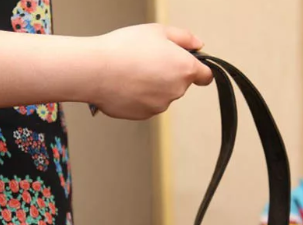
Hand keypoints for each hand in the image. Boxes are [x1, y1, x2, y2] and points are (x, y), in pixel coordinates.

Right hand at [92, 24, 212, 119]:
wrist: (96, 71)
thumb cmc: (124, 48)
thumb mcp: (158, 31)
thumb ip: (184, 38)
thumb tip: (198, 45)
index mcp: (184, 69)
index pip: (205, 76)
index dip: (199, 70)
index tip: (191, 67)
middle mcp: (176, 91)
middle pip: (180, 84)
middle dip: (168, 74)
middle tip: (147, 61)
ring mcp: (160, 106)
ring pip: (162, 95)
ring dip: (152, 87)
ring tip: (131, 72)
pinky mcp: (144, 115)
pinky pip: (146, 105)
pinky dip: (139, 97)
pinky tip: (125, 85)